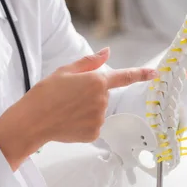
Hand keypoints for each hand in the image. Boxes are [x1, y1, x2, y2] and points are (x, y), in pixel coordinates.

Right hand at [0, 48, 155, 169]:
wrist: (33, 121)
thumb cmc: (45, 93)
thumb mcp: (65, 71)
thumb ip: (89, 62)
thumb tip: (106, 53)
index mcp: (96, 81)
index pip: (123, 77)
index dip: (140, 74)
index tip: (154, 73)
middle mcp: (102, 100)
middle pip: (103, 95)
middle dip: (90, 94)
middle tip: (68, 97)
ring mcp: (99, 118)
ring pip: (98, 111)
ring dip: (86, 109)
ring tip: (65, 110)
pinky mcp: (94, 133)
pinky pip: (93, 125)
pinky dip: (83, 123)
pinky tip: (68, 122)